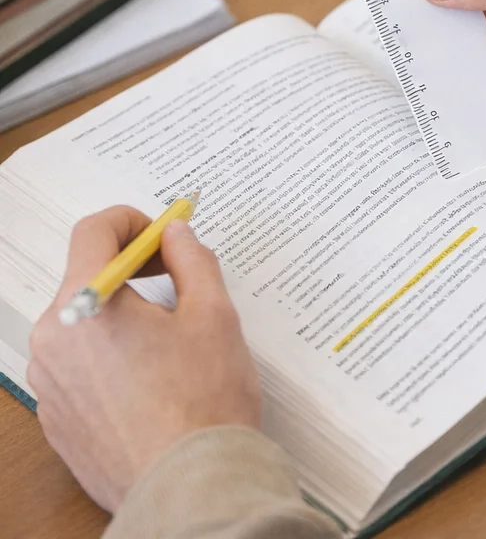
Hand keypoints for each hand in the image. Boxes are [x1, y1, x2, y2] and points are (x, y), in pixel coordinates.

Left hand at [28, 207, 260, 511]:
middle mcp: (54, 341)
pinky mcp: (58, 418)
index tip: (164, 236)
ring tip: (172, 336)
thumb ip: (192, 260)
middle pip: (85, 277)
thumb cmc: (204, 402)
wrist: (191, 485)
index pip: (94, 231)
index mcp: (86, 304)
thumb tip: (176, 237)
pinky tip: (154, 375)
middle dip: (131, 269)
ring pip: (83, 323)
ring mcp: (50, 383)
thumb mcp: (213, 313)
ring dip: (121, 313)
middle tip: (178, 279)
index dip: (134, 221)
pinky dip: (111, 355)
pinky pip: (79, 366)